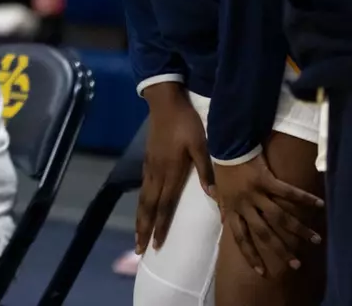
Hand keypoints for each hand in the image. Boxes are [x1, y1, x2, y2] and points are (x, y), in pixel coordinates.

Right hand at [137, 83, 213, 254]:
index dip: (161, 225)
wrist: (165, 102)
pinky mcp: (148, 160)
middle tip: (140, 248)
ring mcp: (150, 166)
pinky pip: (143, 188)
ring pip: (143, 198)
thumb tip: (213, 194)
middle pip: (148, 206)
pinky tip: (143, 208)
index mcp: (171, 171)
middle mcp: (157, 173)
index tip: (156, 244)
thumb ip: (206, 169)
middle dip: (144, 228)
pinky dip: (141, 203)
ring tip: (138, 234)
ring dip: (140, 218)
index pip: (165, 205)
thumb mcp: (201, 144)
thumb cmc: (186, 123)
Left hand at [211, 155, 323, 277]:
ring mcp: (256, 193)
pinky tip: (319, 205)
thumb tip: (219, 215)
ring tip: (315, 240)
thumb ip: (221, 203)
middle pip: (263, 233)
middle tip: (296, 264)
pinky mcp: (267, 179)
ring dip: (298, 230)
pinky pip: (288, 192)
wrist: (227, 143)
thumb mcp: (219, 188)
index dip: (251, 255)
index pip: (240, 238)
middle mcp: (244, 204)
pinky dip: (304, 198)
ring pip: (279, 217)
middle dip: (280, 250)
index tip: (262, 272)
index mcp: (232, 208)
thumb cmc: (224, 166)